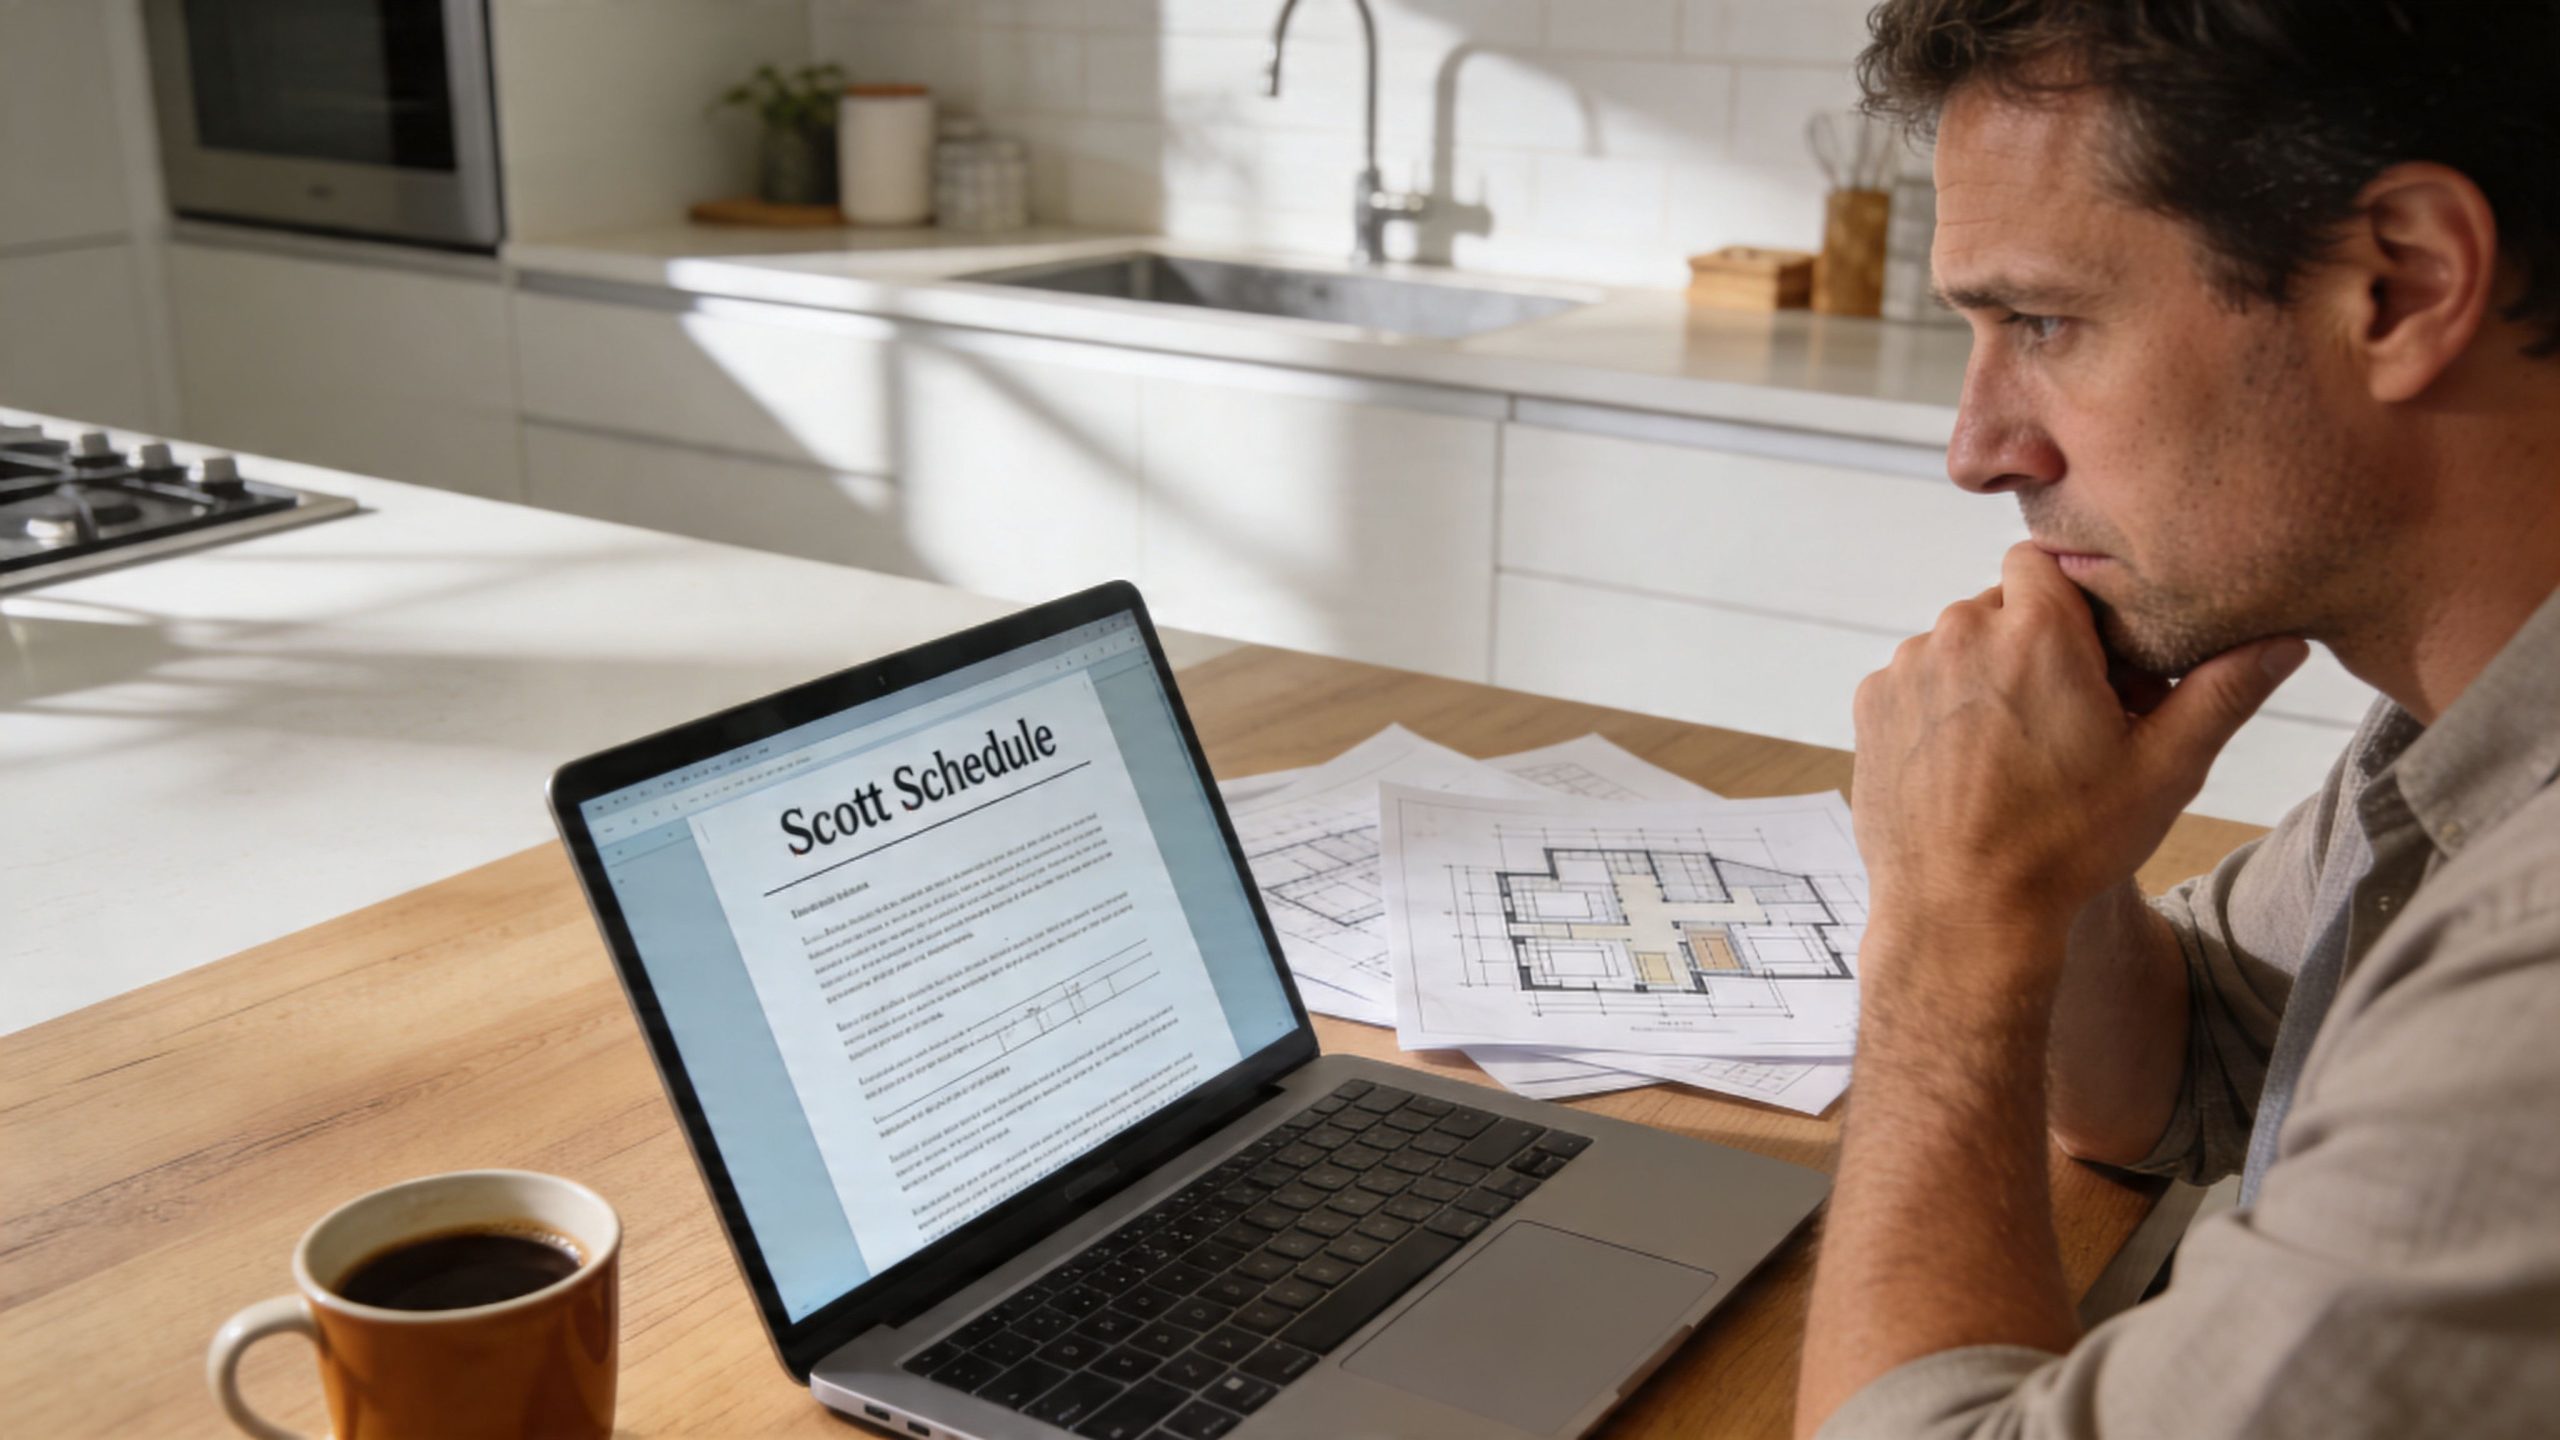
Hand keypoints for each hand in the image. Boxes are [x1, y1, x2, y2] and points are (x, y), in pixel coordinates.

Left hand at [1851, 543, 2307, 955]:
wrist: (1962, 914)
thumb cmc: (2067, 844)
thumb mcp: (2164, 769)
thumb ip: (2223, 692)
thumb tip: (2285, 640)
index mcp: (2035, 631)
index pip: (2048, 559)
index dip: (2074, 600)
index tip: (2096, 655)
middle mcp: (1959, 633)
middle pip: (2005, 606)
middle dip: (2036, 644)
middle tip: (2069, 716)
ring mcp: (1907, 669)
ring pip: (1959, 645)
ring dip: (1987, 677)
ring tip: (2018, 750)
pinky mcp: (1872, 706)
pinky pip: (1917, 682)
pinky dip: (1942, 708)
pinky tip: (1970, 765)